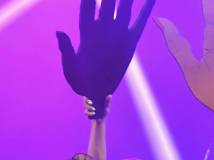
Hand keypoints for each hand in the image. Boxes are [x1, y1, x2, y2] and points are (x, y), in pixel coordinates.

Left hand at [57, 0, 154, 115]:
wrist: (96, 91)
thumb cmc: (80, 80)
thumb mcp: (69, 66)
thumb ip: (66, 49)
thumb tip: (60, 32)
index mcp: (86, 29)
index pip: (88, 2)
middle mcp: (103, 26)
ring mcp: (117, 32)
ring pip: (124, 5)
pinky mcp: (130, 40)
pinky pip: (140, 21)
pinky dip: (146, 8)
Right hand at [83, 95, 110, 119]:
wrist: (101, 121)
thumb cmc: (104, 112)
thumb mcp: (106, 107)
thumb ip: (107, 102)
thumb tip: (110, 95)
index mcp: (93, 99)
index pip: (88, 94)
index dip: (88, 94)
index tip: (91, 95)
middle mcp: (89, 102)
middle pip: (85, 99)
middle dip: (87, 100)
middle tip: (91, 102)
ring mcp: (87, 108)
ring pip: (84, 105)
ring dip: (88, 107)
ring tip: (94, 109)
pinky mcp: (86, 113)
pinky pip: (85, 112)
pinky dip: (89, 113)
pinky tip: (93, 113)